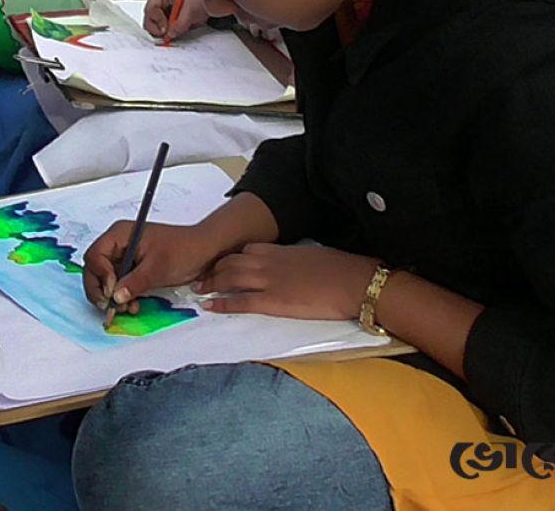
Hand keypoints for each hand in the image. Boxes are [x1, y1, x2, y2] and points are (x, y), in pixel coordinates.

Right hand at [82, 221, 235, 311]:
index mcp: (120, 234)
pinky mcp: (133, 269)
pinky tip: (132, 305)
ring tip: (126, 308)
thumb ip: (134, 282)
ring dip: (112, 296)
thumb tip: (115, 296)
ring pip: (106, 280)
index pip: (95, 256)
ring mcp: (126, 257)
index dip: (100, 276)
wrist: (205, 252)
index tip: (112, 291)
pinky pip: (119, 284)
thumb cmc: (184, 250)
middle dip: (101, 290)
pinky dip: (122, 297)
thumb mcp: (158, 267)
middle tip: (109, 307)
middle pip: (95, 269)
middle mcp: (119, 244)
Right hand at [142, 0, 206, 40]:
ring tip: (174, 31)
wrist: (203, 7)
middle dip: (158, 30)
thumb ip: (180, 23)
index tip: (166, 29)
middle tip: (169, 34)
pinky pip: (157, 34)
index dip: (158, 21)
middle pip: (148, 21)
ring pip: (151, 29)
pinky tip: (174, 33)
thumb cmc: (197, 2)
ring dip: (162, 34)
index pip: (151, 10)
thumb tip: (170, 34)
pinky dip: (165, 36)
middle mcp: (156, 5)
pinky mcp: (161, 24)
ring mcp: (157, 15)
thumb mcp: (190, 12)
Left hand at [197, 243, 379, 320]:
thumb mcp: (314, 255)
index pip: (247, 249)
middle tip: (201, 276)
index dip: (231, 257)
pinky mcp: (274, 302)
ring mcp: (270, 281)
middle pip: (232, 262)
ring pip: (230, 278)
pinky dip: (222, 303)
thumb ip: (296, 258)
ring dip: (211, 283)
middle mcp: (270, 262)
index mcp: (282, 250)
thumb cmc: (342, 270)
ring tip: (199, 289)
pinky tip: (210, 305)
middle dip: (214, 269)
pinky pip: (241, 301)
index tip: (222, 263)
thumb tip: (292, 264)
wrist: (355, 284)